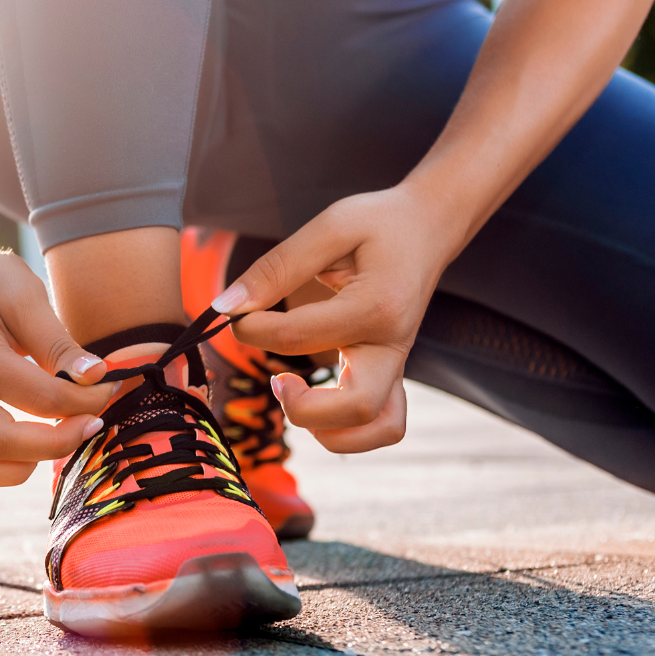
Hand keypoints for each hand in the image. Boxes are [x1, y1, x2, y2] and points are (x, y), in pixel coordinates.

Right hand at [0, 249, 119, 492]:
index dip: (83, 401)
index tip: (109, 389)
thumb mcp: (26, 295)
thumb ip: (59, 343)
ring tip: (48, 440)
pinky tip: (19, 450)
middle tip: (91, 424)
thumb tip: (99, 378)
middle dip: (57, 442)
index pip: (35, 396)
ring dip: (16, 469)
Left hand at [216, 186, 455, 453]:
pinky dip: (350, 431)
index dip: (252, 330)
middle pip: (356, 408)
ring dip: (330, 429)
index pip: (300, 337)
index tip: (234, 313)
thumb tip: (227, 306)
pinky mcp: (392, 373)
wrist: (427, 228)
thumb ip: (277, 268)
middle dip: (302, 407)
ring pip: (379, 427)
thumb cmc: (377, 224)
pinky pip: (383, 424)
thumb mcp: (328, 227)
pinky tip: (315, 402)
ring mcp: (396, 364)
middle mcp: (393, 344)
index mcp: (376, 306)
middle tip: (275, 378)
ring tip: (294, 393)